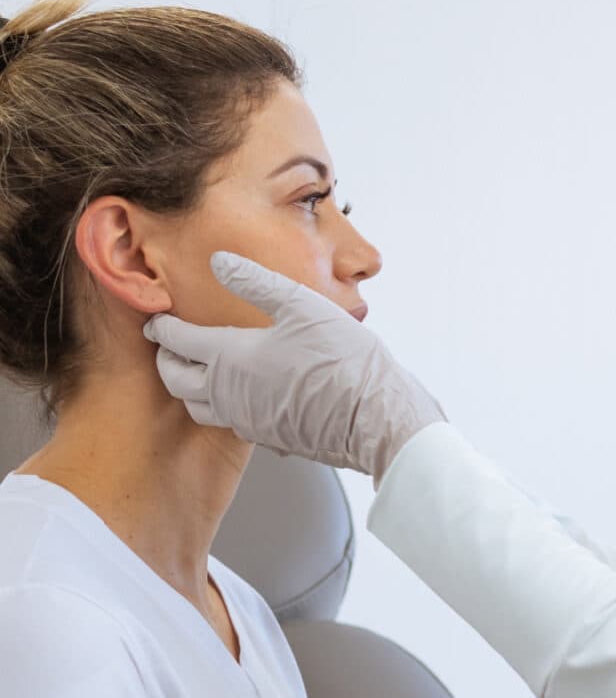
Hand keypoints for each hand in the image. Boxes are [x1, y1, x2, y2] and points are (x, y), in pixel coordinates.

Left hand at [143, 251, 445, 476]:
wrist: (374, 416)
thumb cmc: (343, 361)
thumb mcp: (301, 305)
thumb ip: (255, 282)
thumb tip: (221, 261)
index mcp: (228, 358)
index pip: (177, 340)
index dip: (162, 326)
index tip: (158, 318)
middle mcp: (227, 393)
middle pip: (175, 378)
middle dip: (167, 358)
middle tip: (170, 345)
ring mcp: (245, 419)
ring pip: (197, 406)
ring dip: (189, 387)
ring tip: (198, 371)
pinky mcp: (267, 436)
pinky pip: (229, 422)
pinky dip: (222, 406)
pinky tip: (241, 395)